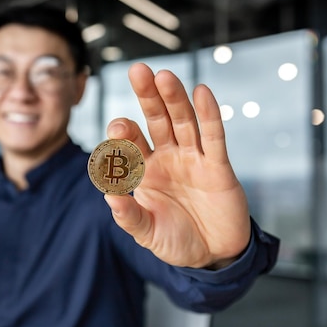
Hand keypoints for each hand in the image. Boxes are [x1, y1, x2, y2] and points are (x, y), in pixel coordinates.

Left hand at [104, 63, 250, 269]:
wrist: (214, 255)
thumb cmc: (176, 240)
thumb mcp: (147, 233)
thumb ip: (129, 216)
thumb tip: (108, 195)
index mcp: (145, 170)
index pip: (130, 143)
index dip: (123, 134)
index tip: (116, 131)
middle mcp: (167, 157)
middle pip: (156, 119)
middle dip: (147, 96)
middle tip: (138, 72)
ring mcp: (193, 158)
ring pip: (183, 121)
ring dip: (174, 99)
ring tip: (164, 76)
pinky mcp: (218, 166)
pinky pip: (214, 137)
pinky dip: (209, 115)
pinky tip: (201, 92)